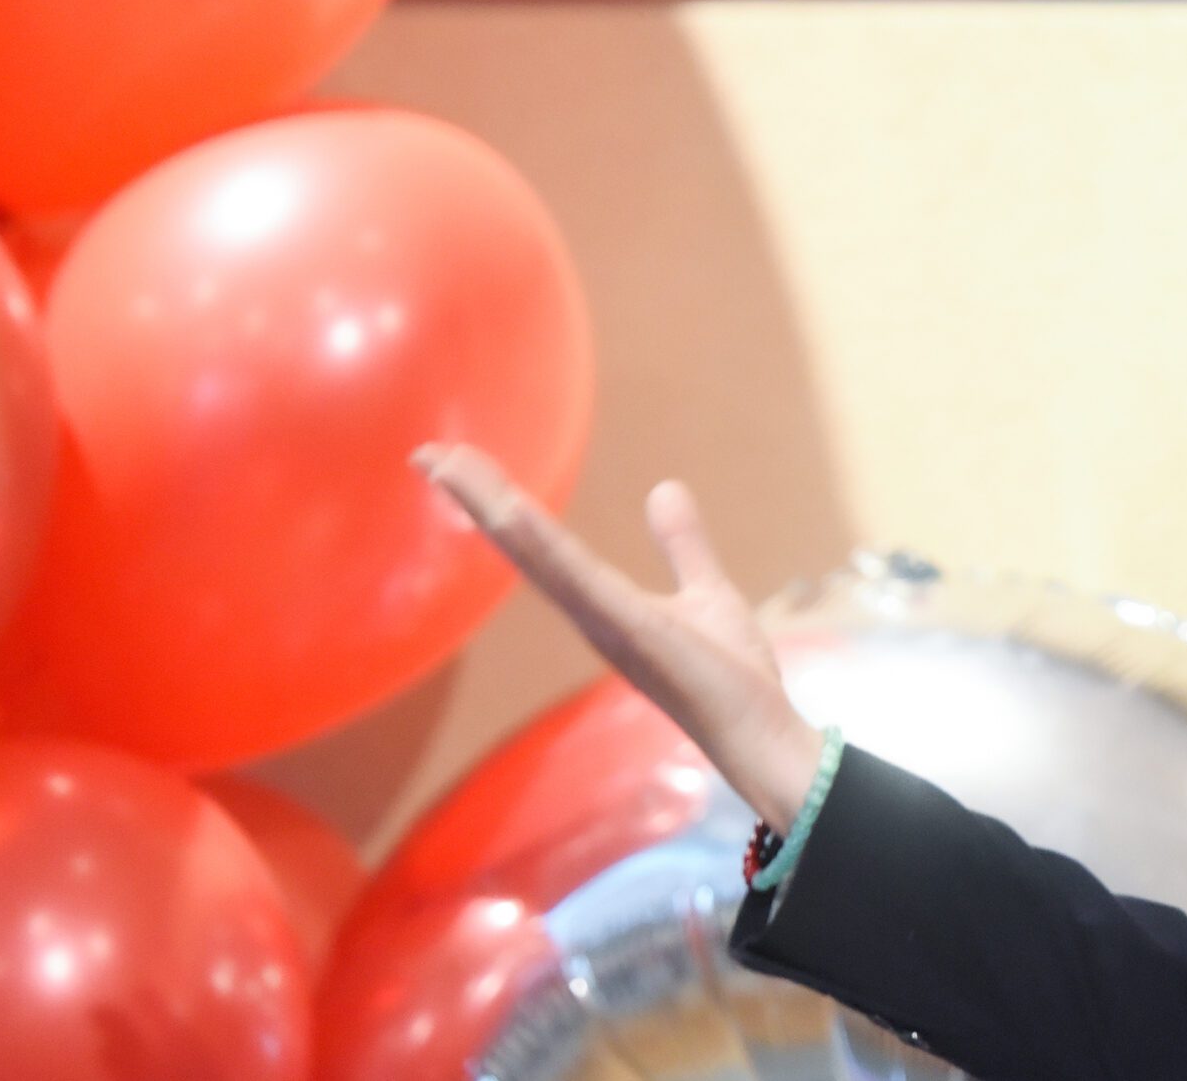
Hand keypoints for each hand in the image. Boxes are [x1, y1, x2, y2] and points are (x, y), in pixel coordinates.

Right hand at [409, 441, 825, 827]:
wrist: (760, 734)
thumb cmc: (731, 677)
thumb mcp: (706, 592)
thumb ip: (682, 545)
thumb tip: (665, 488)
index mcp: (601, 601)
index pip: (539, 541)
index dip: (498, 500)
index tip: (456, 460)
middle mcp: (589, 613)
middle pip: (521, 544)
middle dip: (476, 498)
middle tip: (426, 452)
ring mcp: (605, 623)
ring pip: (537, 555)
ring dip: (493, 509)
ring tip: (449, 466)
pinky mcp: (633, 631)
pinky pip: (579, 579)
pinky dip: (542, 545)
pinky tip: (511, 512)